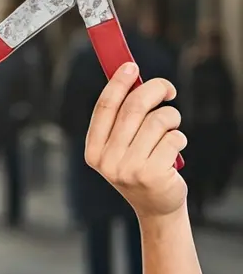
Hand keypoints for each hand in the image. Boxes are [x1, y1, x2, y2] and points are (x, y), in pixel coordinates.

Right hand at [85, 62, 186, 218]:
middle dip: (154, 91)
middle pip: (133, 109)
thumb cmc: (140, 167)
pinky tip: (175, 150)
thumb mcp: (122, 146)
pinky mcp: (153, 175)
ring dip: (172, 118)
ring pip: (157, 122)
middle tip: (168, 88)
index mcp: (93, 150)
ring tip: (172, 127)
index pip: (104, 108)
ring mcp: (129, 170)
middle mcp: (107, 160)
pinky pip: (173, 139)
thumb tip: (133, 80)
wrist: (156, 207)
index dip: (117, 83)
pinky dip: (179, 138)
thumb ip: (122, 119)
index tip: (130, 66)